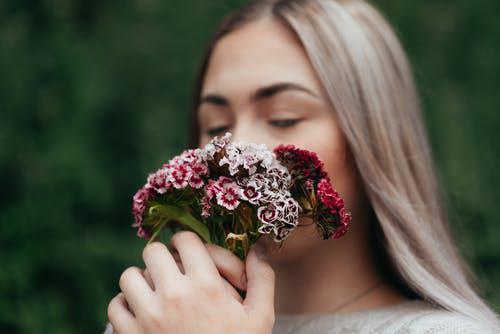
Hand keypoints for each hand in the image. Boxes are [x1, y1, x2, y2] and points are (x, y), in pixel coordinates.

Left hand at [107, 231, 274, 333]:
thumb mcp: (260, 317)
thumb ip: (262, 278)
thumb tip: (258, 247)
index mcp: (206, 286)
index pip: (185, 239)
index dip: (188, 243)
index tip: (191, 254)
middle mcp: (174, 296)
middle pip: (153, 251)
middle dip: (164, 257)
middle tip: (175, 271)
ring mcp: (148, 316)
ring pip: (130, 276)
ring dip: (142, 280)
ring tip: (157, 292)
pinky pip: (115, 305)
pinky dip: (126, 305)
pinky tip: (142, 312)